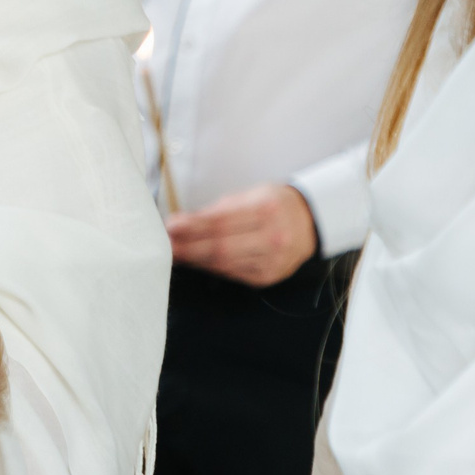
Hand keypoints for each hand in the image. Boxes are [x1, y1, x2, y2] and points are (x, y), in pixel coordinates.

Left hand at [167, 183, 316, 285]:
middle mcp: (273, 238)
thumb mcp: (249, 196)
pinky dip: (210, 267)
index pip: (222, 222)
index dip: (192, 227)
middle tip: (165, 245)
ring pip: (224, 264)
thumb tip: (180, 221)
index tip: (170, 226)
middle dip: (188, 247)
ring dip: (195, 260)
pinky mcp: (266, 278)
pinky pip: (232, 274)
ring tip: (175, 253)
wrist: (309, 223)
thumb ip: (216, 210)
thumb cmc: (274, 205)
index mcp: (267, 210)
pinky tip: (195, 262)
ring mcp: (272, 262)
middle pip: (221, 247)